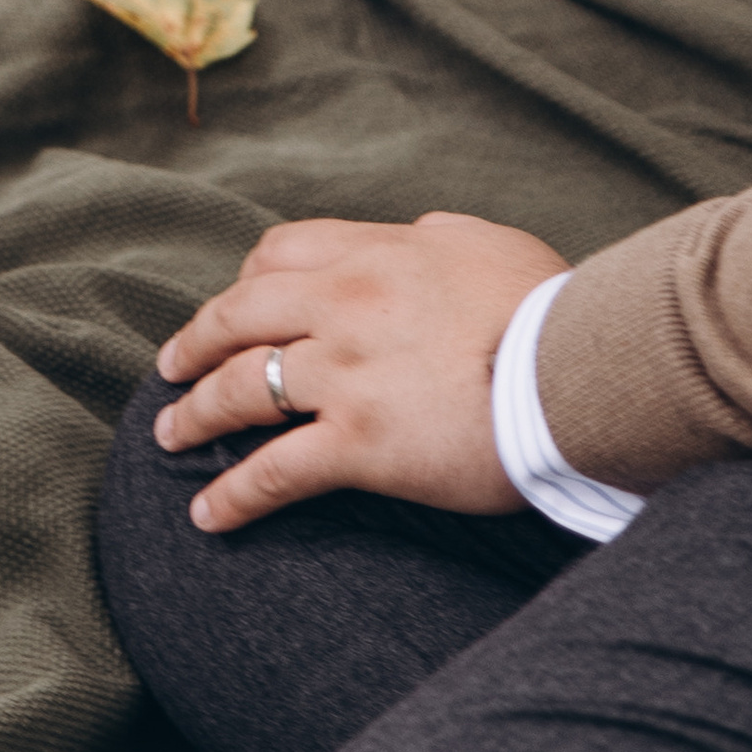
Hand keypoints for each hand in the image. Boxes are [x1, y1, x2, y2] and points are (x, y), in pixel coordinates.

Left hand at [151, 213, 569, 530]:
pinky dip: (233, 494)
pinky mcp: (360, 444)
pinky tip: (206, 515)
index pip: (282, 253)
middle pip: (240, 315)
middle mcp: (343, 304)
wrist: (583, 368)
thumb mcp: (487, 243)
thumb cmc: (554, 307)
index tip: (234, 305)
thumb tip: (422, 237)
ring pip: (242, 388)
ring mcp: (345, 374)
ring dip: (195, 413)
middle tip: (171, 367)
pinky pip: (274, 470)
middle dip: (196, 343)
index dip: (246, 281)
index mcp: (376, 253)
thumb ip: (439, 239)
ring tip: (169, 435)